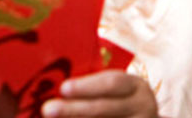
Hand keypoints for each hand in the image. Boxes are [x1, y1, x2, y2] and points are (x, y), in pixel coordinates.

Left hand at [40, 70, 157, 116]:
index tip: (63, 88)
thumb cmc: (118, 102)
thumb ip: (91, 88)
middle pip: (104, 108)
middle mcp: (143, 107)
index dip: (86, 86)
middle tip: (48, 109)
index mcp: (136, 87)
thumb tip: (55, 89)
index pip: (112, 83)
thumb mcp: (115, 91)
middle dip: (73, 109)